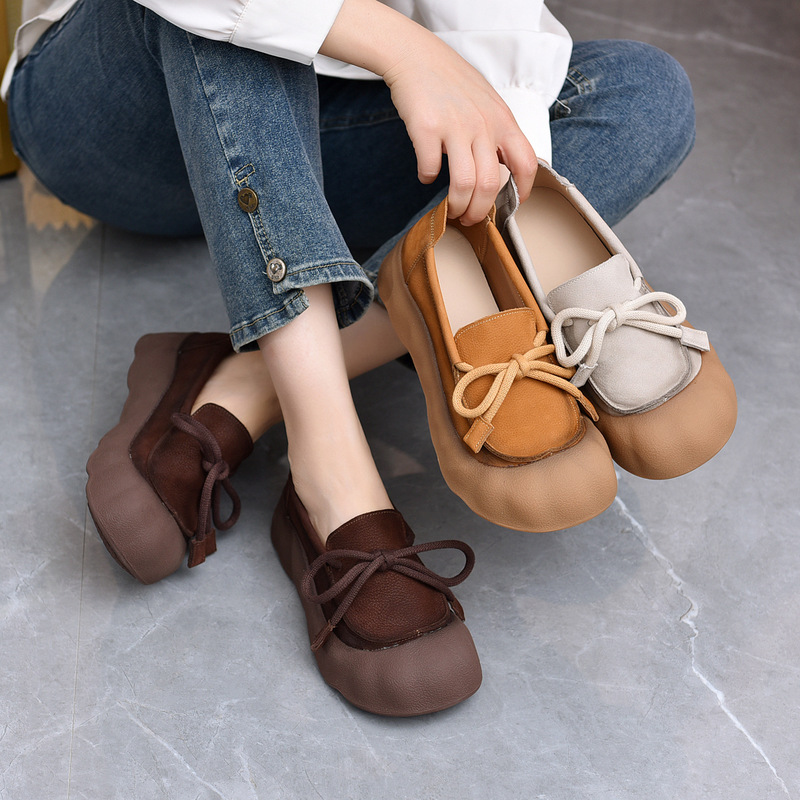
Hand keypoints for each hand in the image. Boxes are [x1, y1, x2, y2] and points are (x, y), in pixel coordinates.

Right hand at [384, 40, 536, 224]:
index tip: (514, 203)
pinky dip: (427, 178)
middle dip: (480, 211)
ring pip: (464, 183)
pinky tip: (426, 174)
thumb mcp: (488, 103)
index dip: (524, 190)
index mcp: (502, 120)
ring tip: (452, 209)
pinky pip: (430, 168)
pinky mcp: (427, 129)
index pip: (526, 162)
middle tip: (471, 219)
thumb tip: (504, 169)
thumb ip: (498, 133)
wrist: (417, 56)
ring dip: (457, 205)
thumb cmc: (452, 82)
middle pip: (490, 184)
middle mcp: (482, 125)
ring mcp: (455, 126)